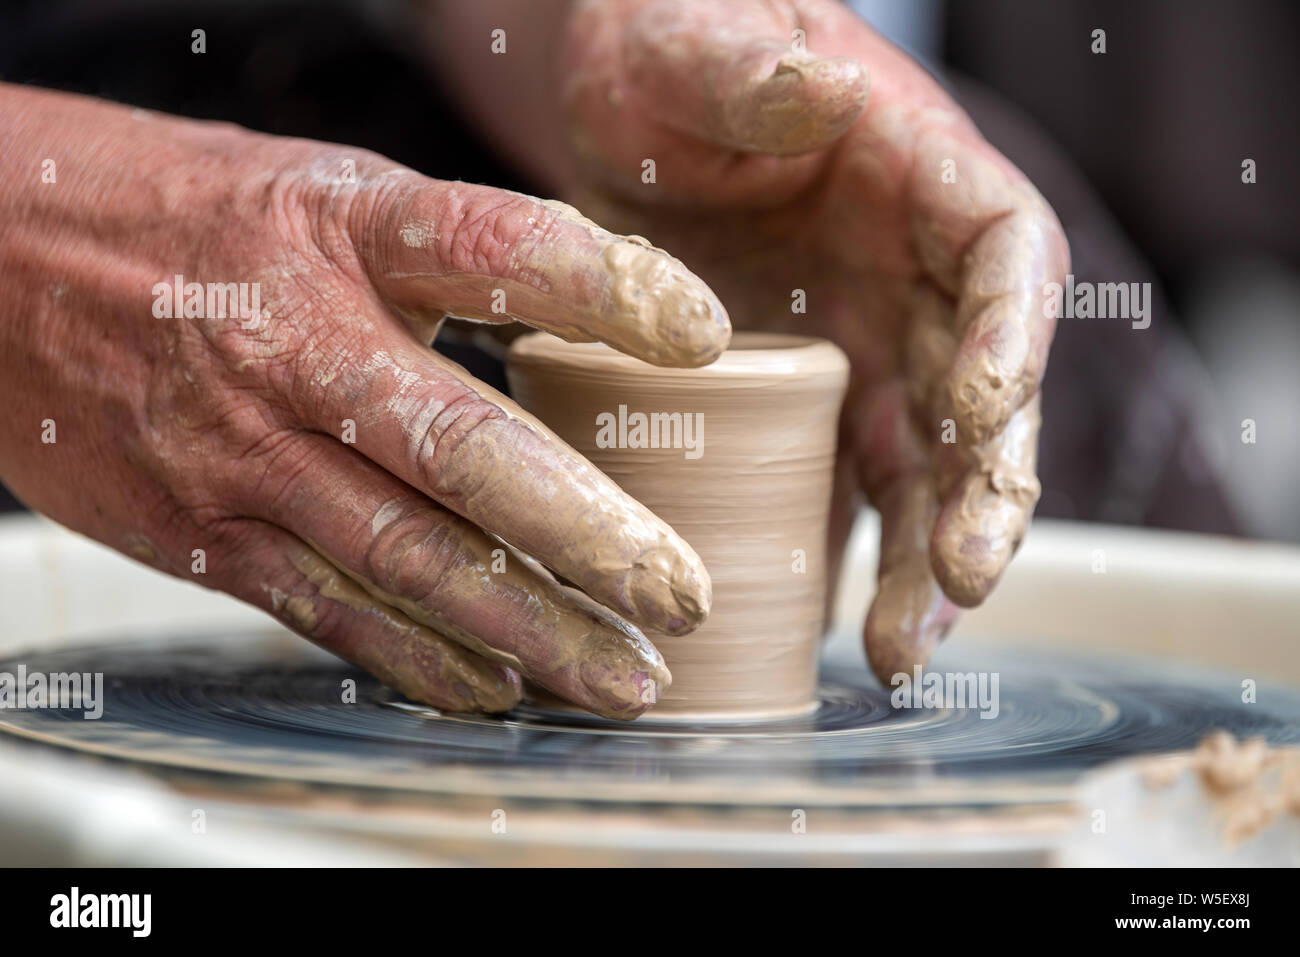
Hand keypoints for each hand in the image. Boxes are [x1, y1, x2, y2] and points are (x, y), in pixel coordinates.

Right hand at [0, 84, 729, 718]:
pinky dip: (421, 656)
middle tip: (681, 593)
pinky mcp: (201, 529)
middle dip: (586, 533)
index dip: (607, 287)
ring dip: (528, 628)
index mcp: (343, 230)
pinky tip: (497, 688)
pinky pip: (327, 608)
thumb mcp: (327, 197)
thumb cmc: (198, 223)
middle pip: (463, 449)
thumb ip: (448, 260)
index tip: (700, 336)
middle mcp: (295, 345)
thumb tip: (600, 320)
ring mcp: (242, 449)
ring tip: (622, 675)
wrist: (1, 254)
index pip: (497, 248)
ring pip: (406, 556)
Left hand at [557, 0, 1069, 680]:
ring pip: (920, 468)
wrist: (618, 109)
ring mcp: (862, 352)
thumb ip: (749, 68)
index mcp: (921, 181)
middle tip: (963, 580)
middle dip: (984, 491)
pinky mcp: (803, 407)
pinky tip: (830, 634)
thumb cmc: (667, 53)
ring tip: (901, 650)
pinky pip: (837, 490)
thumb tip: (821, 90)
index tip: (978, 411)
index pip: (1006, 259)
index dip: (1010, 338)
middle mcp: (912, 283)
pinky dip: (845, 564)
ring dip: (925, 562)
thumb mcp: (692, 44)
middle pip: (984, 395)